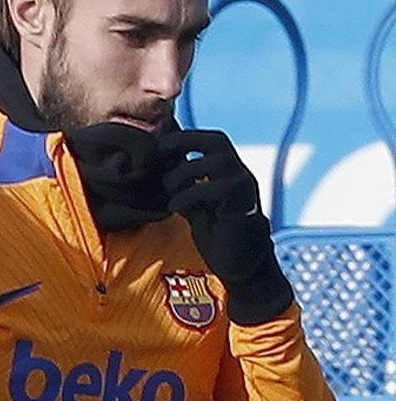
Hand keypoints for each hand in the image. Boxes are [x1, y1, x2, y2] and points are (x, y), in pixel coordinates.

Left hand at [158, 128, 293, 324]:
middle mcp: (239, 173)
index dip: (182, 137)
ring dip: (183, 173)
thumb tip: (156, 166)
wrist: (239, 263)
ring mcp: (244, 187)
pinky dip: (189, 194)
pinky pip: (216, 189)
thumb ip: (182, 185)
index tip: (155, 146)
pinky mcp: (244, 205)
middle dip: (184, 142)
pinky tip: (175, 206)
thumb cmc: (216, 232)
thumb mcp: (193, 203)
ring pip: (216, 162)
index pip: (209, 140)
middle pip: (217, 141)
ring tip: (167, 190)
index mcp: (228, 170)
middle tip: (157, 155)